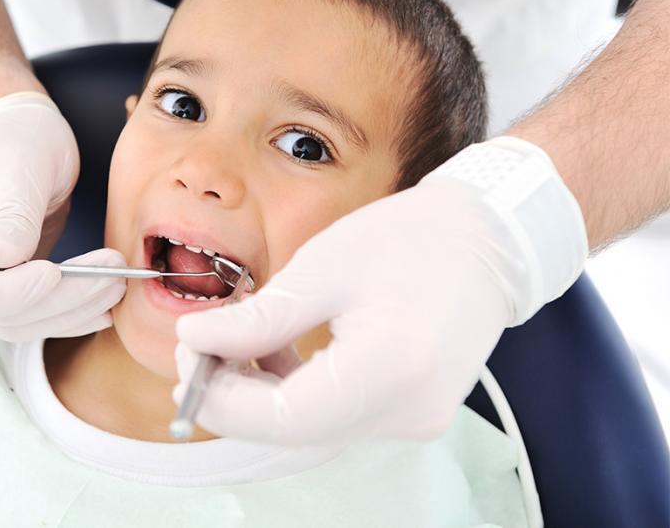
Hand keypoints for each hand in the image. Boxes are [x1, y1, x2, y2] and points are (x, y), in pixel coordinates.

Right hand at [0, 92, 125, 340]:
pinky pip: (39, 312)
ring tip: (117, 283)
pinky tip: (106, 302)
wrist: (24, 135)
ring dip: (73, 310)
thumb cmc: (14, 139)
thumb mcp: (17, 164)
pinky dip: (74, 310)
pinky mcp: (11, 286)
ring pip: (22, 321)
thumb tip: (0, 259)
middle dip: (57, 302)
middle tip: (110, 278)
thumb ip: (11, 214)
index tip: (53, 273)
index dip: (6, 293)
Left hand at [174, 137, 587, 443]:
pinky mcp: (408, 413)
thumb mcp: (322, 267)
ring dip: (260, 390)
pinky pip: (332, 415)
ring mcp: (412, 419)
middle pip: (292, 429)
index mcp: (391, 369)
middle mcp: (407, 411)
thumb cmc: (408, 240)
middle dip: (233, 394)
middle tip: (198, 343)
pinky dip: (292, 389)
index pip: (284, 418)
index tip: (185, 353)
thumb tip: (195, 342)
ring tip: (237, 336)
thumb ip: (258, 318)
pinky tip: (274, 349)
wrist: (484, 243)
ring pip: (308, 425)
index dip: (222, 397)